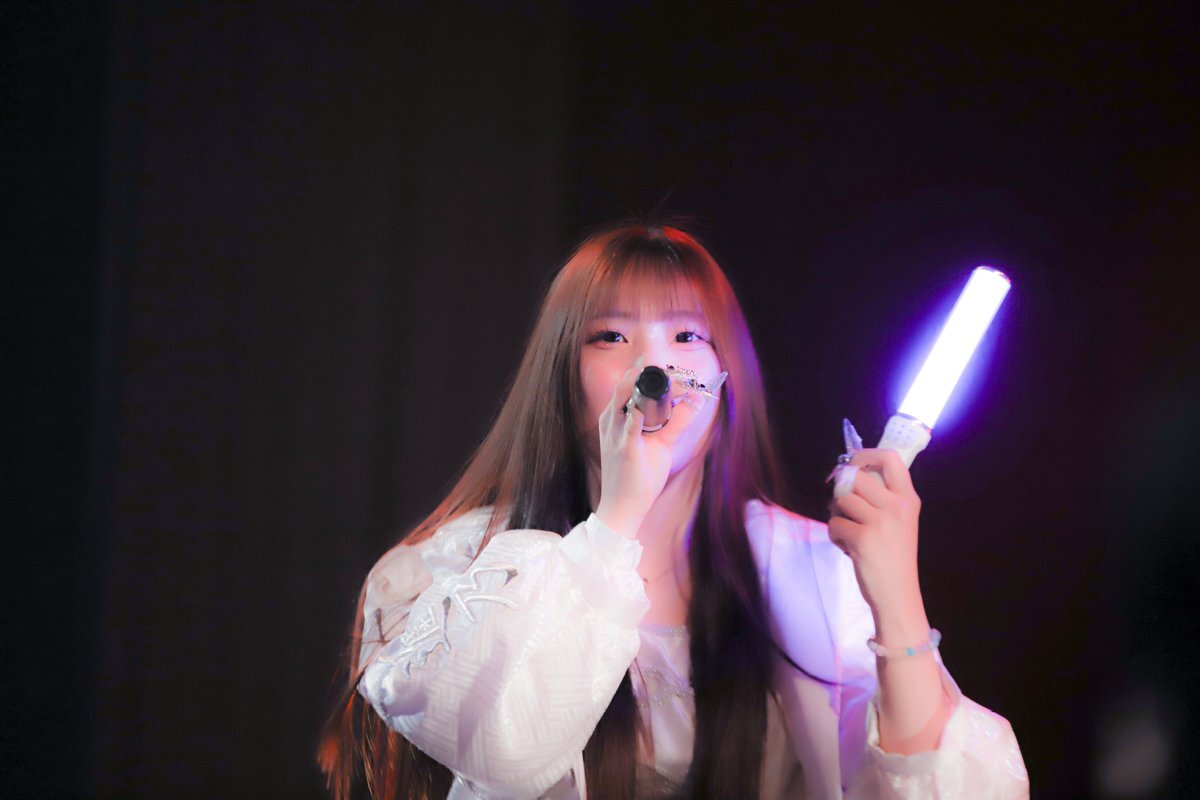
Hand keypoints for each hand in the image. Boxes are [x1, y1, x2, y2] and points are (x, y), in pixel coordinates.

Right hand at [594, 358, 711, 538]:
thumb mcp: (658, 444)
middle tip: (681, 372)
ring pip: (624, 396)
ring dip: (645, 383)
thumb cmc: (635, 476)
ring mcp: (616, 433)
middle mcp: (612, 420)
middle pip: (626, 383)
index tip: (676, 371)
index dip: (651, 372)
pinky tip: (648, 404)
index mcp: (615, 416)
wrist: (621, 508)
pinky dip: (640, 412)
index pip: (629, 382)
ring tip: (674, 378)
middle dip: (651, 371)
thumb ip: (677, 422)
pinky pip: (629, 426)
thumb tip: (698, 401)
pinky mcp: (624, 448)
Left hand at [828, 449, 928, 636]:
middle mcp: (897, 506)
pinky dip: (835, 535)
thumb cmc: (895, 556)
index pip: (890, 458)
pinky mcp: (862, 538)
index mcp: (909, 499)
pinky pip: (834, 523)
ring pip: (841, 500)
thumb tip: (851, 473)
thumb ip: (883, 498)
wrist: (898, 594)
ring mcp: (880, 522)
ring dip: (837, 515)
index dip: (865, 454)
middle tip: (843, 508)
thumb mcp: (900, 521)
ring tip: (849, 531)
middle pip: (856, 477)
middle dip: (842, 491)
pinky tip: (848, 548)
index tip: (853, 463)